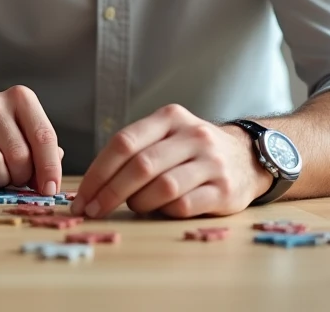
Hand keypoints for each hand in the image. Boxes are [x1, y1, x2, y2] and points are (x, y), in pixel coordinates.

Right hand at [0, 85, 63, 195]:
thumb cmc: (3, 140)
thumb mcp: (28, 140)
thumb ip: (46, 156)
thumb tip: (50, 182)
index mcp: (19, 97)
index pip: (43, 136)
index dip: (50, 168)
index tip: (50, 190)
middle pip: (18, 154)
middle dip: (22, 176)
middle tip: (17, 179)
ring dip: (0, 180)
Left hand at [70, 104, 272, 218]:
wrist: (247, 157)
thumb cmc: (192, 151)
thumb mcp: (167, 135)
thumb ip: (136, 149)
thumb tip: (92, 185)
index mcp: (170, 118)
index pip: (124, 142)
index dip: (98, 172)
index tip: (81, 196)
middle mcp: (192, 136)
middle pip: (140, 166)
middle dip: (110, 192)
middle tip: (93, 211)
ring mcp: (211, 162)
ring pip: (162, 187)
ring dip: (139, 203)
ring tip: (133, 207)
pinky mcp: (225, 190)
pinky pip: (185, 206)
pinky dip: (165, 212)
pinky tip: (162, 210)